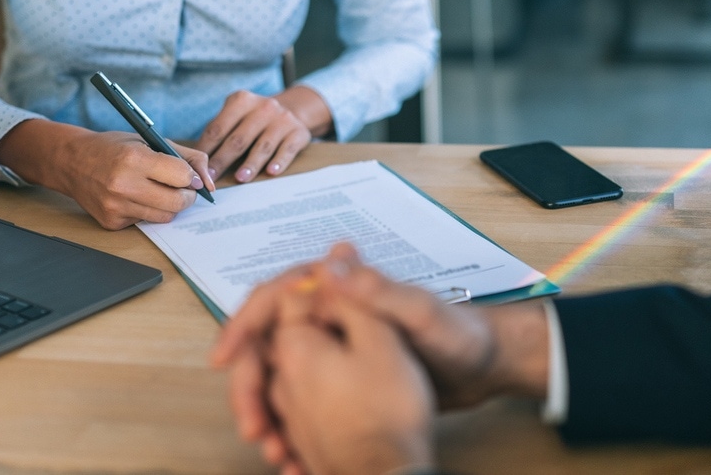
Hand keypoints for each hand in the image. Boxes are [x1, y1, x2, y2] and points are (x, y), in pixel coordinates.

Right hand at [0, 119, 214, 228]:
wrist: (71, 162)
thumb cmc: (114, 148)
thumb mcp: (149, 140)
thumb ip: (186, 157)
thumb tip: (210, 181)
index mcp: (134, 158)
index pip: (182, 176)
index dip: (191, 177)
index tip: (189, 176)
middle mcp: (124, 184)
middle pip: (177, 203)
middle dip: (187, 196)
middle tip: (182, 189)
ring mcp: (116, 206)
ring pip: (165, 217)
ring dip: (170, 206)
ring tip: (159, 191)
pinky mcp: (111, 222)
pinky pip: (145, 222)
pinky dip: (148, 212)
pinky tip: (136, 198)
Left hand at [195, 86, 330, 182]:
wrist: (293, 110)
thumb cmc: (255, 119)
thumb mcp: (237, 114)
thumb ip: (221, 131)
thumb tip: (198, 160)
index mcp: (241, 101)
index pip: (219, 128)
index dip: (207, 149)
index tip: (198, 168)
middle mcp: (263, 107)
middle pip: (238, 139)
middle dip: (223, 160)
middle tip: (212, 178)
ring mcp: (282, 120)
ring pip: (263, 146)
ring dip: (251, 164)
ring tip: (240, 179)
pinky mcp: (298, 132)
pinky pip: (287, 150)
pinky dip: (279, 162)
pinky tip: (271, 172)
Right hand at [212, 243, 549, 462]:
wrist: (484, 366)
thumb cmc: (460, 334)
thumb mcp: (421, 313)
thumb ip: (378, 290)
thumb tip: (329, 262)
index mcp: (341, 290)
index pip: (275, 297)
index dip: (244, 325)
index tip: (225, 359)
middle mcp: (330, 312)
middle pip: (268, 341)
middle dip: (251, 383)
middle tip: (252, 423)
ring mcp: (334, 343)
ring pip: (279, 373)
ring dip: (268, 408)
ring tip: (271, 444)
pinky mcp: (341, 372)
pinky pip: (300, 394)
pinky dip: (290, 421)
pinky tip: (292, 447)